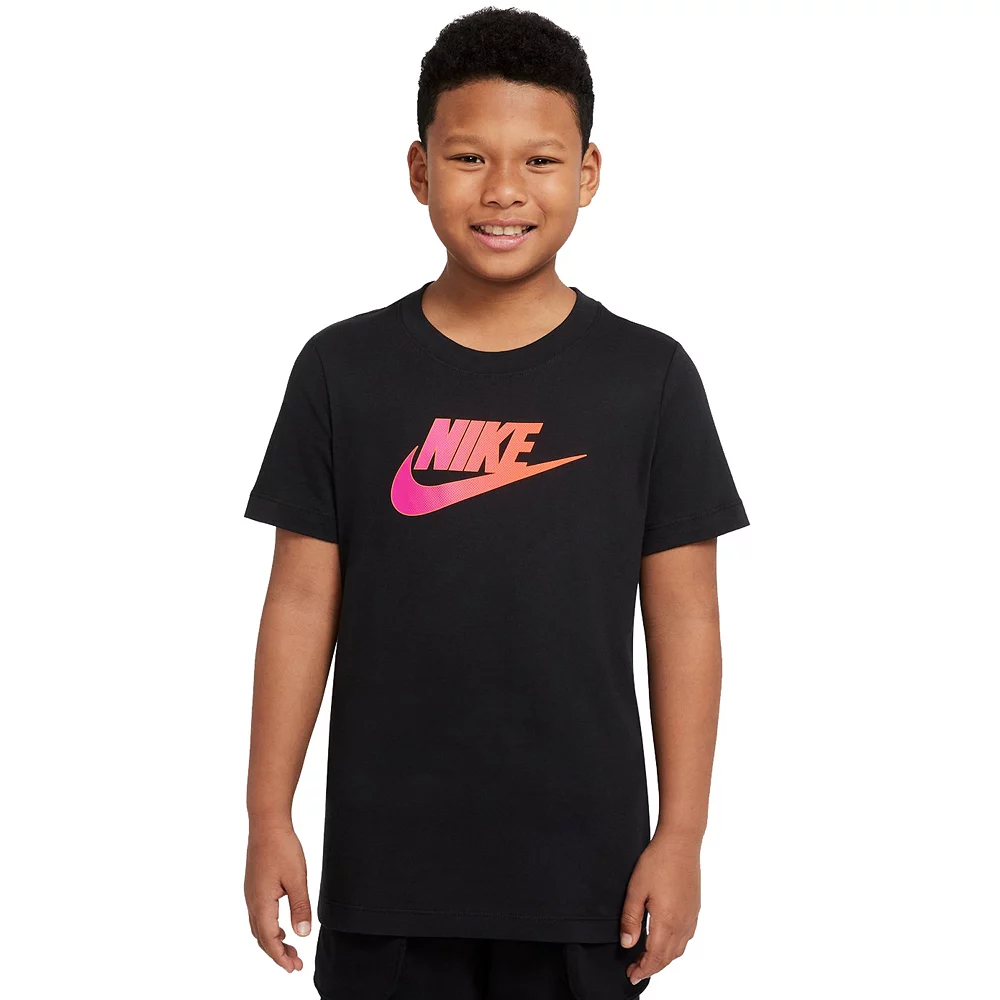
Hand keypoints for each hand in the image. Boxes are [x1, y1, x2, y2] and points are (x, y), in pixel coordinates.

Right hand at [244, 822, 311, 972]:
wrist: (266, 824)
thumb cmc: (282, 848)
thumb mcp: (297, 879)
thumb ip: (300, 907)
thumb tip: (302, 935)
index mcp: (261, 903)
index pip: (269, 940)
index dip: (281, 957)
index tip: (293, 968)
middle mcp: (252, 902)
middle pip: (262, 937)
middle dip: (278, 953)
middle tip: (295, 964)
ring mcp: (251, 894)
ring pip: (259, 927)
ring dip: (273, 941)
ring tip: (290, 949)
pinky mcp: (254, 886)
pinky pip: (258, 916)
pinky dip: (268, 928)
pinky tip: (281, 926)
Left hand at [619, 831, 700, 985]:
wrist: (680, 842)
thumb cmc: (658, 861)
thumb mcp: (636, 889)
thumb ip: (631, 919)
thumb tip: (627, 944)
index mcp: (667, 920)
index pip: (655, 956)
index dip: (642, 969)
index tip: (631, 974)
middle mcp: (683, 923)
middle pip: (668, 957)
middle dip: (651, 967)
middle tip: (635, 970)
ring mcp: (691, 916)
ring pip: (679, 949)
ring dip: (664, 959)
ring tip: (648, 959)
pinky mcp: (695, 908)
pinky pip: (686, 937)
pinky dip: (675, 947)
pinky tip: (666, 941)